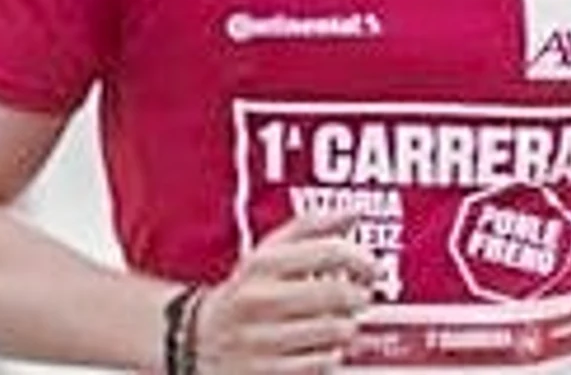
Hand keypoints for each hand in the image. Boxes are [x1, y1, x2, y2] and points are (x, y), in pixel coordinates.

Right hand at [193, 211, 378, 374]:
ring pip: (338, 331)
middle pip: (340, 295)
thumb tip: (352, 212)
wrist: (200, 339)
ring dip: (347, 327)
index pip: (329, 252)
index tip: (371, 267)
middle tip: (357, 296)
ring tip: (336, 322)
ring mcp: (264, 340)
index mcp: (261, 265)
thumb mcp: (266, 255)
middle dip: (358, 296)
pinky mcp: (270, 373)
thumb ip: (309, 229)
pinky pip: (325, 363)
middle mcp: (260, 301)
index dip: (362, 259)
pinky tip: (320, 347)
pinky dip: (331, 355)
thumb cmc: (244, 294)